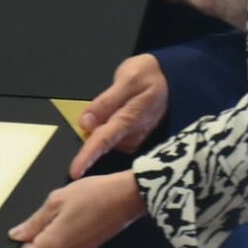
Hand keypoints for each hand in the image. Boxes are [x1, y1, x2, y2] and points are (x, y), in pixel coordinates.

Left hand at [5, 172, 146, 247]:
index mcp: (51, 246)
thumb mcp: (57, 200)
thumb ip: (34, 221)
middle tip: (21, 221)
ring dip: (40, 237)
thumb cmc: (92, 195)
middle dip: (23, 244)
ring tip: (48, 211)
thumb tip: (16, 236)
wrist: (126, 198)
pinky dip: (54, 236)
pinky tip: (61, 216)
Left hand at [69, 55, 166, 178]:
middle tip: (108, 99)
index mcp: (129, 120)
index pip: (103, 141)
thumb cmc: (150, 75)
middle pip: (100, 140)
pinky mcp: (134, 140)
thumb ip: (106, 102)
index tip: (75, 172)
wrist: (172, 77)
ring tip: (117, 100)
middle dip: (92, 129)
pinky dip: (108, 126)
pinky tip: (116, 111)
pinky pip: (112, 136)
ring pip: (105, 138)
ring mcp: (134, 139)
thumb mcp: (128, 79)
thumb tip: (85, 123)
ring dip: (102, 125)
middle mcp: (132, 136)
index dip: (87, 157)